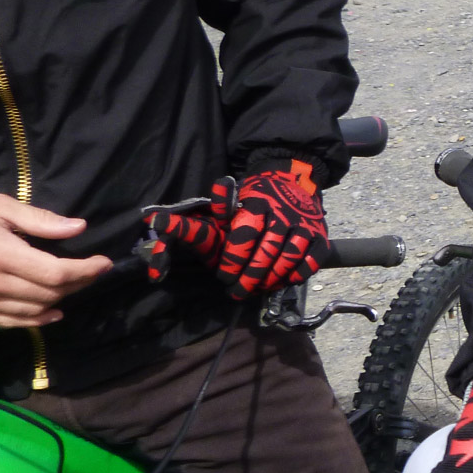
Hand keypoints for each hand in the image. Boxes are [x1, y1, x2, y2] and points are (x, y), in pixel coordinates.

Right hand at [0, 194, 111, 325]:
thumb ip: (38, 220)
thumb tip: (77, 228)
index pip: (55, 273)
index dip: (86, 270)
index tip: (104, 263)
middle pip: (49, 294)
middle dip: (79, 283)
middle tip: (92, 271)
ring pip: (33, 311)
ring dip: (60, 300)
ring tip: (75, 285)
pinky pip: (10, 321)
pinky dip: (36, 319)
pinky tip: (52, 311)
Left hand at [166, 161, 326, 299]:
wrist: (293, 181)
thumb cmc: (252, 201)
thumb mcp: (224, 207)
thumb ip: (192, 221)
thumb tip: (152, 220)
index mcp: (256, 205)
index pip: (243, 238)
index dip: (232, 261)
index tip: (224, 276)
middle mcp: (282, 214)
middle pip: (265, 253)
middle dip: (249, 278)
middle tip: (237, 291)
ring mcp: (304, 225)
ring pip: (288, 260)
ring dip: (271, 280)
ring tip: (257, 289)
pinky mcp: (320, 236)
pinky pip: (309, 262)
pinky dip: (295, 275)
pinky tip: (282, 282)